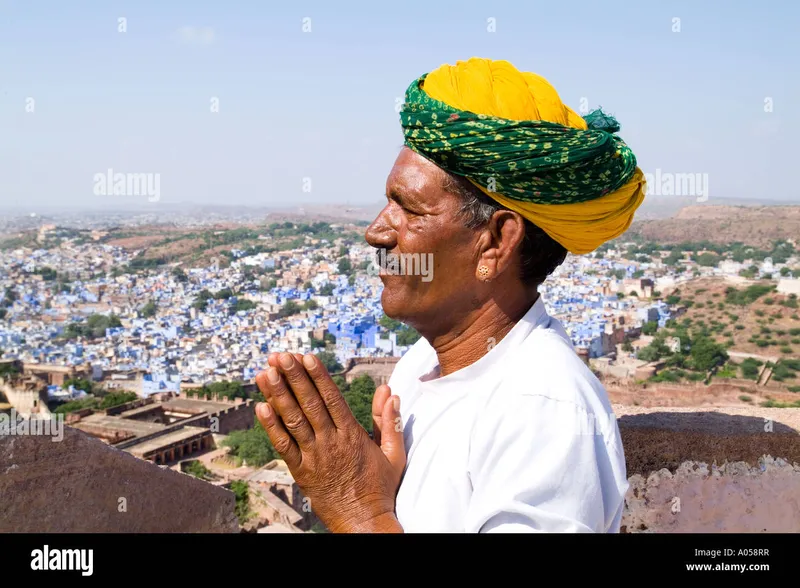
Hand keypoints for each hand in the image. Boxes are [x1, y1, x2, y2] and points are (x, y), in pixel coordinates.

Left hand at [255, 352, 405, 532]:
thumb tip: (390, 392)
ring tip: (265, 373)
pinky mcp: (301, 472)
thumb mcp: (394, 454)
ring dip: (277, 395)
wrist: (364, 522)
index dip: (317, 376)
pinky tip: (261, 407)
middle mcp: (330, 442)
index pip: (331, 398)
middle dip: (293, 377)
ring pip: (293, 421)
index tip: (306, 357)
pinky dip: (271, 427)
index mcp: (352, 435)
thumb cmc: (380, 488)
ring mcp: (313, 457)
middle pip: (309, 403)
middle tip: (280, 356)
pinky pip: (283, 446)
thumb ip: (390, 422)